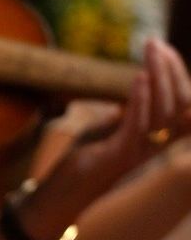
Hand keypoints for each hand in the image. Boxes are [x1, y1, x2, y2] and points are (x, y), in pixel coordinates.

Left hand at [45, 38, 190, 196]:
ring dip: (159, 77)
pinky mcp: (119, 157)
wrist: (61, 196)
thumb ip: (129, 112)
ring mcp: (140, 153)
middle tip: (155, 43)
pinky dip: (140, 100)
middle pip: (182, 105)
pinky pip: (138, 127)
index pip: (184, 103)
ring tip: (151, 52)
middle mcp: (156, 147)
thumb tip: (141, 86)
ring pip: (165, 113)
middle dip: (171, 70)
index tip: (163, 49)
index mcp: (157, 139)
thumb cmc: (85, 162)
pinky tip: (138, 78)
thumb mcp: (110, 130)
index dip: (178, 74)